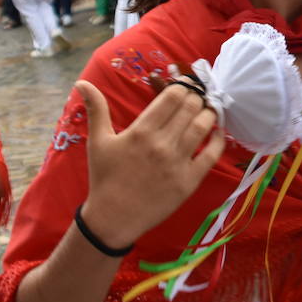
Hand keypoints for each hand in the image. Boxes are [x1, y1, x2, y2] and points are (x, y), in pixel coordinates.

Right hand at [75, 80, 224, 250]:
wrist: (112, 218)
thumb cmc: (104, 178)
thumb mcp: (98, 141)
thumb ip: (96, 108)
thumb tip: (82, 82)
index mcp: (141, 131)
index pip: (172, 97)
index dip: (181, 87)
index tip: (183, 86)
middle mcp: (161, 144)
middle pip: (190, 108)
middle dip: (196, 97)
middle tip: (196, 98)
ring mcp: (177, 163)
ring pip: (202, 127)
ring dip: (209, 113)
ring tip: (208, 109)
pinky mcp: (189, 181)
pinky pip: (211, 155)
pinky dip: (218, 140)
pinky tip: (217, 132)